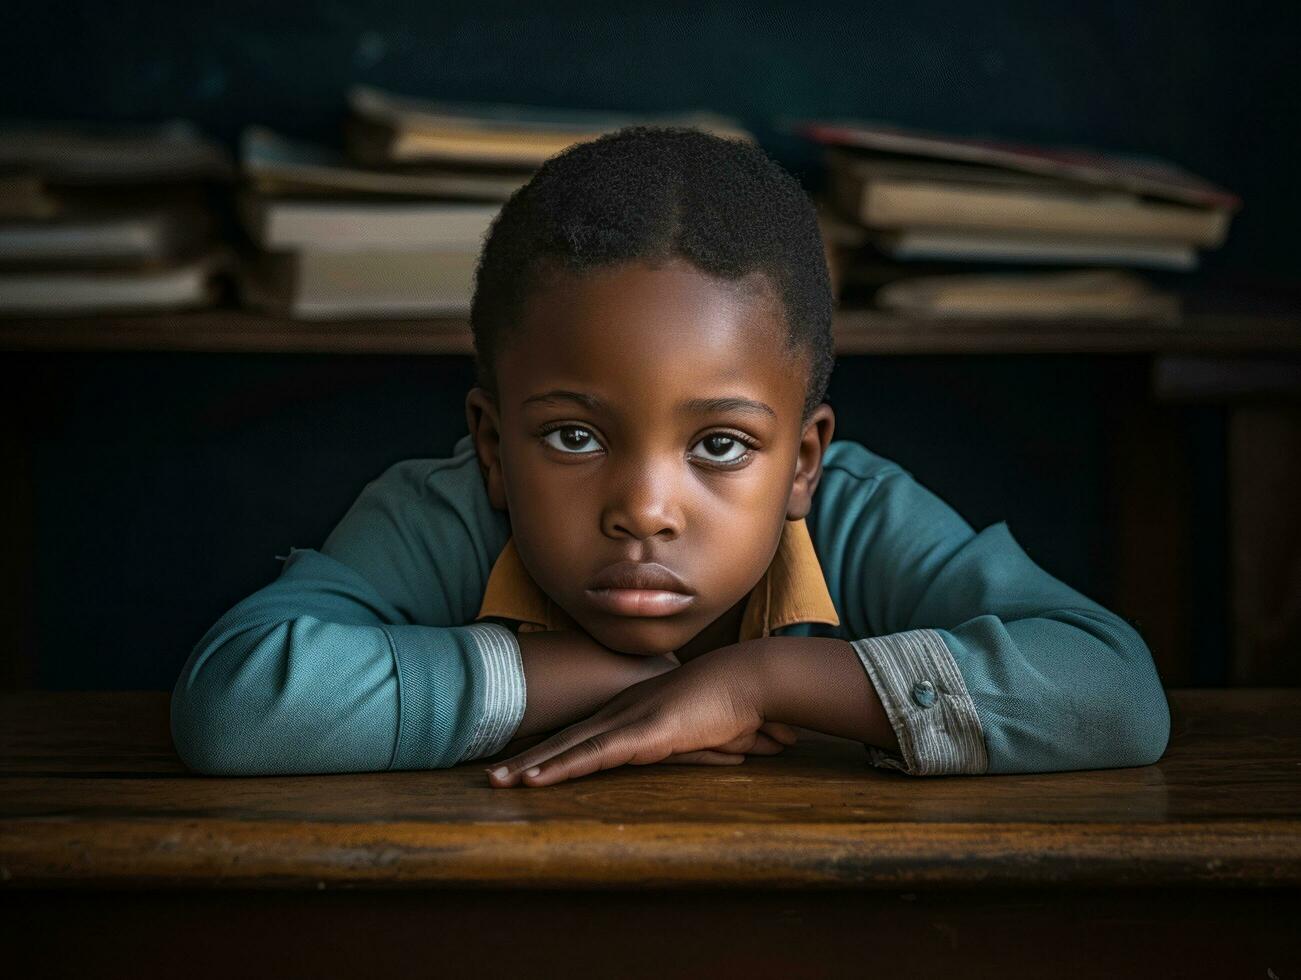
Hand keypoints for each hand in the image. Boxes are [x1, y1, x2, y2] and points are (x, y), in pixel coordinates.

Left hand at [484, 645, 792, 786]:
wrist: (751, 680)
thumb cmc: (732, 704)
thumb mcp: (701, 728)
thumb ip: (690, 740)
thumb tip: (696, 747)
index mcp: (632, 710)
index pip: (582, 734)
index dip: (549, 749)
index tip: (520, 763)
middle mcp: (622, 711)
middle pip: (565, 739)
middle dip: (526, 759)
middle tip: (491, 776)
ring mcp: (629, 719)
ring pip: (569, 748)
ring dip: (531, 766)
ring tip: (498, 782)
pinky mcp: (642, 733)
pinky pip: (593, 755)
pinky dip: (561, 767)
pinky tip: (535, 780)